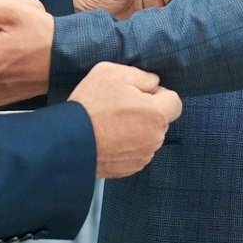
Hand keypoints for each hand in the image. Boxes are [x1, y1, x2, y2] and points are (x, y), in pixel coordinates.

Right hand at [68, 61, 182, 178]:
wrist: (67, 142)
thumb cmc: (91, 105)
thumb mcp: (113, 73)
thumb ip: (142, 76)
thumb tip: (153, 83)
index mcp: (157, 115)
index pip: (175, 102)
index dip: (159, 94)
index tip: (139, 93)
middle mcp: (155, 139)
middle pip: (160, 120)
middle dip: (146, 111)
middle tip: (119, 106)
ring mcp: (142, 156)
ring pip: (147, 136)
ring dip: (136, 129)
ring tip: (110, 123)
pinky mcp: (128, 169)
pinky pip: (135, 151)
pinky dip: (125, 145)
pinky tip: (106, 138)